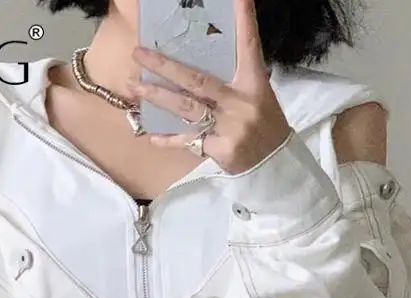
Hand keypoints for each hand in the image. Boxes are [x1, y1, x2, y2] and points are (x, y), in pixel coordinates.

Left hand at [129, 0, 291, 173]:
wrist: (275, 164)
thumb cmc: (263, 125)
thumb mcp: (257, 95)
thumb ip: (232, 79)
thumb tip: (202, 62)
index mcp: (253, 83)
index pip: (248, 45)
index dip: (243, 20)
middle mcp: (240, 101)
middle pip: (197, 80)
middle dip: (165, 66)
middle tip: (139, 54)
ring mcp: (229, 126)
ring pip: (186, 108)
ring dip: (158, 97)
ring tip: (135, 87)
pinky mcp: (220, 148)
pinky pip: (189, 141)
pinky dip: (170, 139)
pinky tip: (152, 135)